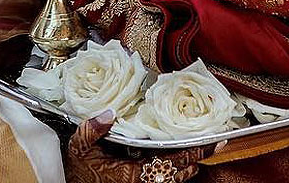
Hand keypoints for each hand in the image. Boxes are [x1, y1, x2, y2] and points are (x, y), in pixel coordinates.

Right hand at [66, 111, 220, 182]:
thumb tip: (108, 112)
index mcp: (131, 173)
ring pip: (174, 179)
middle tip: (215, 143)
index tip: (204, 143)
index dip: (188, 153)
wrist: (74, 182)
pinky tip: (182, 159)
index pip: (167, 164)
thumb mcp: (79, 146)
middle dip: (195, 158)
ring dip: (189, 164)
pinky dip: (176, 169)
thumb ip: (92, 129)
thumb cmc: (78, 168)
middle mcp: (141, 182)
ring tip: (203, 148)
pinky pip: (165, 179)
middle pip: (178, 173)